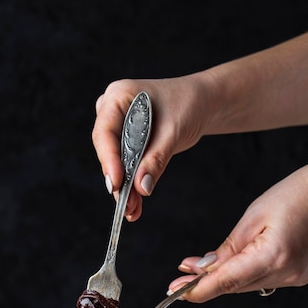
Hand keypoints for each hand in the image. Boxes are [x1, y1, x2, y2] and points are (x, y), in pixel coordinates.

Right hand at [92, 74, 214, 219]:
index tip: (115, 184)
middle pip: (107, 149)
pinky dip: (132, 184)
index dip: (108, 159)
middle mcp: (112, 111)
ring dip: (125, 187)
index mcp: (118, 96)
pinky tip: (136, 205)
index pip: (105, 131)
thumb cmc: (188, 104)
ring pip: (116, 161)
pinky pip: (126, 164)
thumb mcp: (173, 131)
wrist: (202, 101)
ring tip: (132, 211)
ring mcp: (119, 126)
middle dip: (118, 179)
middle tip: (125, 205)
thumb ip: (156, 159)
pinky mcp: (128, 141)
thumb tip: (141, 187)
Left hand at [167, 158, 307, 302]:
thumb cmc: (294, 194)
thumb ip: (228, 247)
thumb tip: (203, 268)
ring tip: (195, 269)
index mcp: (273, 257)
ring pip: (248, 284)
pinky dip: (243, 273)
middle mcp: (286, 274)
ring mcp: (295, 277)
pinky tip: (228, 265)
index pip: (228, 281)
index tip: (176, 292)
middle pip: (236, 285)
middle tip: (178, 279)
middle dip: (206, 283)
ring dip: (223, 278)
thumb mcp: (253, 216)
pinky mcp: (299, 274)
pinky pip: (262, 278)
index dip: (199, 289)